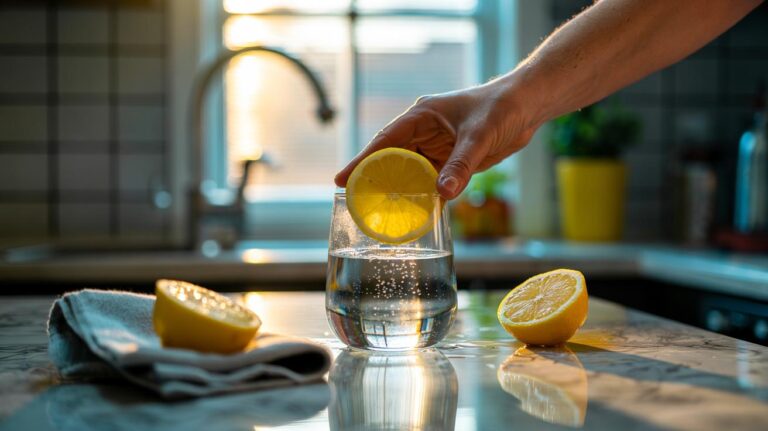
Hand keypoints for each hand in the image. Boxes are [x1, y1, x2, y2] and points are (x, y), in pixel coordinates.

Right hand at [334, 82, 538, 199]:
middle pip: (391, 159)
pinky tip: (414, 211)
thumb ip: (461, 165)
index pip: (385, 141)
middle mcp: (423, 132)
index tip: (342, 179)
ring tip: (380, 213)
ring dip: (398, 190)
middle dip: (375, 180)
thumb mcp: (479, 137)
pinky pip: (429, 180)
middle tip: (355, 203)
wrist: (526, 107)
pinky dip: (421, 194)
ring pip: (408, 172)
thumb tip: (442, 193)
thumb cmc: (501, 108)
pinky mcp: (449, 160)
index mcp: (421, 116)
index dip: (362, 160)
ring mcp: (435, 147)